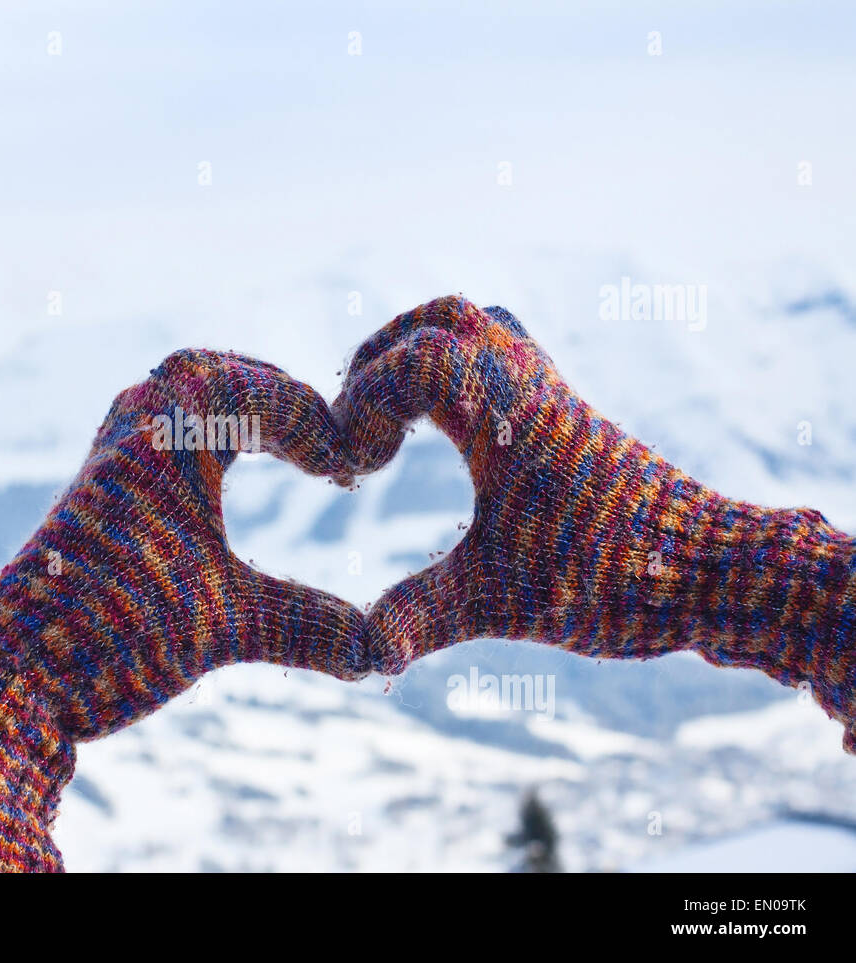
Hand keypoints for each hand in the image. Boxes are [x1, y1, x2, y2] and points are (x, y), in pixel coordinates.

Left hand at [0, 348, 368, 741]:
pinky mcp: (89, 498)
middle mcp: (126, 437)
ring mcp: (102, 464)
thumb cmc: (109, 638)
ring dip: (226, 408)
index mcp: (162, 443)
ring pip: (165, 397)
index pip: (254, 393)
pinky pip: (145, 430)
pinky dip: (191, 434)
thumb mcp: (223, 628)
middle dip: (269, 393)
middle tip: (317, 434)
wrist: (6, 682)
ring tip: (276, 445)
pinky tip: (213, 480)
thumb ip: (308, 627)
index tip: (352, 465)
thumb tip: (383, 652)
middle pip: (203, 371)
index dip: (314, 422)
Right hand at [335, 296, 855, 749]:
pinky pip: (504, 356)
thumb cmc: (612, 578)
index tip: (356, 464)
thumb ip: (421, 616)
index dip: (364, 398)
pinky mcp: (569, 415)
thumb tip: (360, 649)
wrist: (714, 571)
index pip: (414, 357)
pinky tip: (449, 435)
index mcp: (508, 412)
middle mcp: (531, 384)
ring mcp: (553, 394)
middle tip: (358, 423)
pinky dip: (460, 373)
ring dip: (423, 357)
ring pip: (479, 329)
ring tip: (393, 420)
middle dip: (382, 360)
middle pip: (443, 319)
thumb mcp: (500, 601)